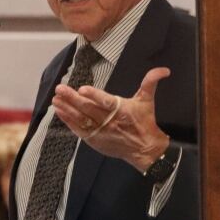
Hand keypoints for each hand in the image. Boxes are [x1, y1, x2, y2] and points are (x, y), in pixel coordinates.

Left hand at [52, 67, 170, 172]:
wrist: (145, 149)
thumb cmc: (144, 122)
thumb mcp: (147, 101)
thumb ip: (150, 82)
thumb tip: (164, 70)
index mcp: (121, 110)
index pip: (106, 102)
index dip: (94, 96)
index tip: (82, 89)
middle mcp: (109, 121)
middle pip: (88, 109)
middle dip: (72, 99)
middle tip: (60, 89)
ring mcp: (100, 131)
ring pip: (81, 119)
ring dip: (67, 109)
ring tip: (56, 99)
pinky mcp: (95, 140)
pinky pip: (79, 130)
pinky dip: (68, 121)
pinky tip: (59, 112)